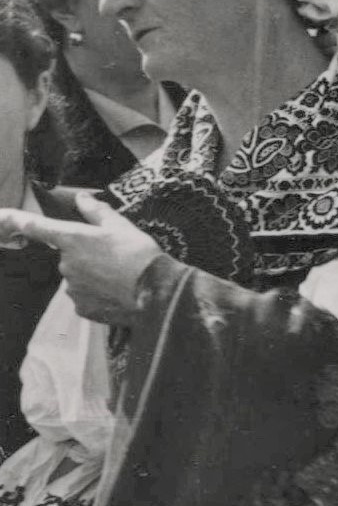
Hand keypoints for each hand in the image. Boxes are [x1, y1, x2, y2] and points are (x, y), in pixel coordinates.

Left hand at [0, 192, 161, 324]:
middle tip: (114, 257)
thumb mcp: (122, 226)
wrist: (154, 292)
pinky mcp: (81, 307)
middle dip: (86, 255)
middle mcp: (65, 264)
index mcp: (73, 239)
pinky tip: (117, 292)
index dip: (19, 221)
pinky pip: (85, 297)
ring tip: (120, 277)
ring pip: (77, 277)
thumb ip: (97, 211)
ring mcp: (71, 288)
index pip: (38, 227)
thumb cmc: (139, 253)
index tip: (4, 217)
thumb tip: (81, 197)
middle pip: (69, 256)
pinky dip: (98, 294)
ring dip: (93, 275)